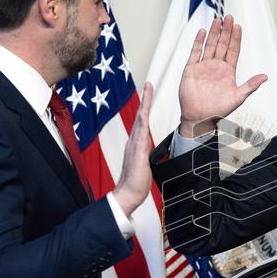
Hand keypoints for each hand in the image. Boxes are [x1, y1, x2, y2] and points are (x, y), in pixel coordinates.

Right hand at [113, 82, 153, 215]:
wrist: (128, 194)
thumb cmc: (136, 181)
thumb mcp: (144, 162)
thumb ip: (144, 152)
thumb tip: (147, 148)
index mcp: (136, 143)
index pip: (141, 120)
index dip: (145, 106)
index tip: (148, 93)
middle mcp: (133, 141)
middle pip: (140, 115)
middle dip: (145, 99)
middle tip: (148, 83)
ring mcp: (134, 146)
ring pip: (140, 121)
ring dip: (144, 106)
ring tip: (148, 91)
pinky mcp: (138, 154)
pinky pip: (140, 136)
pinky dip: (142, 124)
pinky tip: (144, 115)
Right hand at [178, 15, 266, 137]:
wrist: (200, 118)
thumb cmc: (219, 110)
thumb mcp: (238, 97)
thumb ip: (251, 85)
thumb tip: (265, 77)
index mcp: (228, 71)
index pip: (233, 50)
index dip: (236, 39)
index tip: (238, 27)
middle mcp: (216, 66)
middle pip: (222, 44)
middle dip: (226, 31)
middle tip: (229, 17)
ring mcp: (203, 66)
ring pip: (210, 45)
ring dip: (214, 33)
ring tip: (217, 20)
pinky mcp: (191, 69)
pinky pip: (195, 52)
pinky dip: (198, 41)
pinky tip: (203, 32)